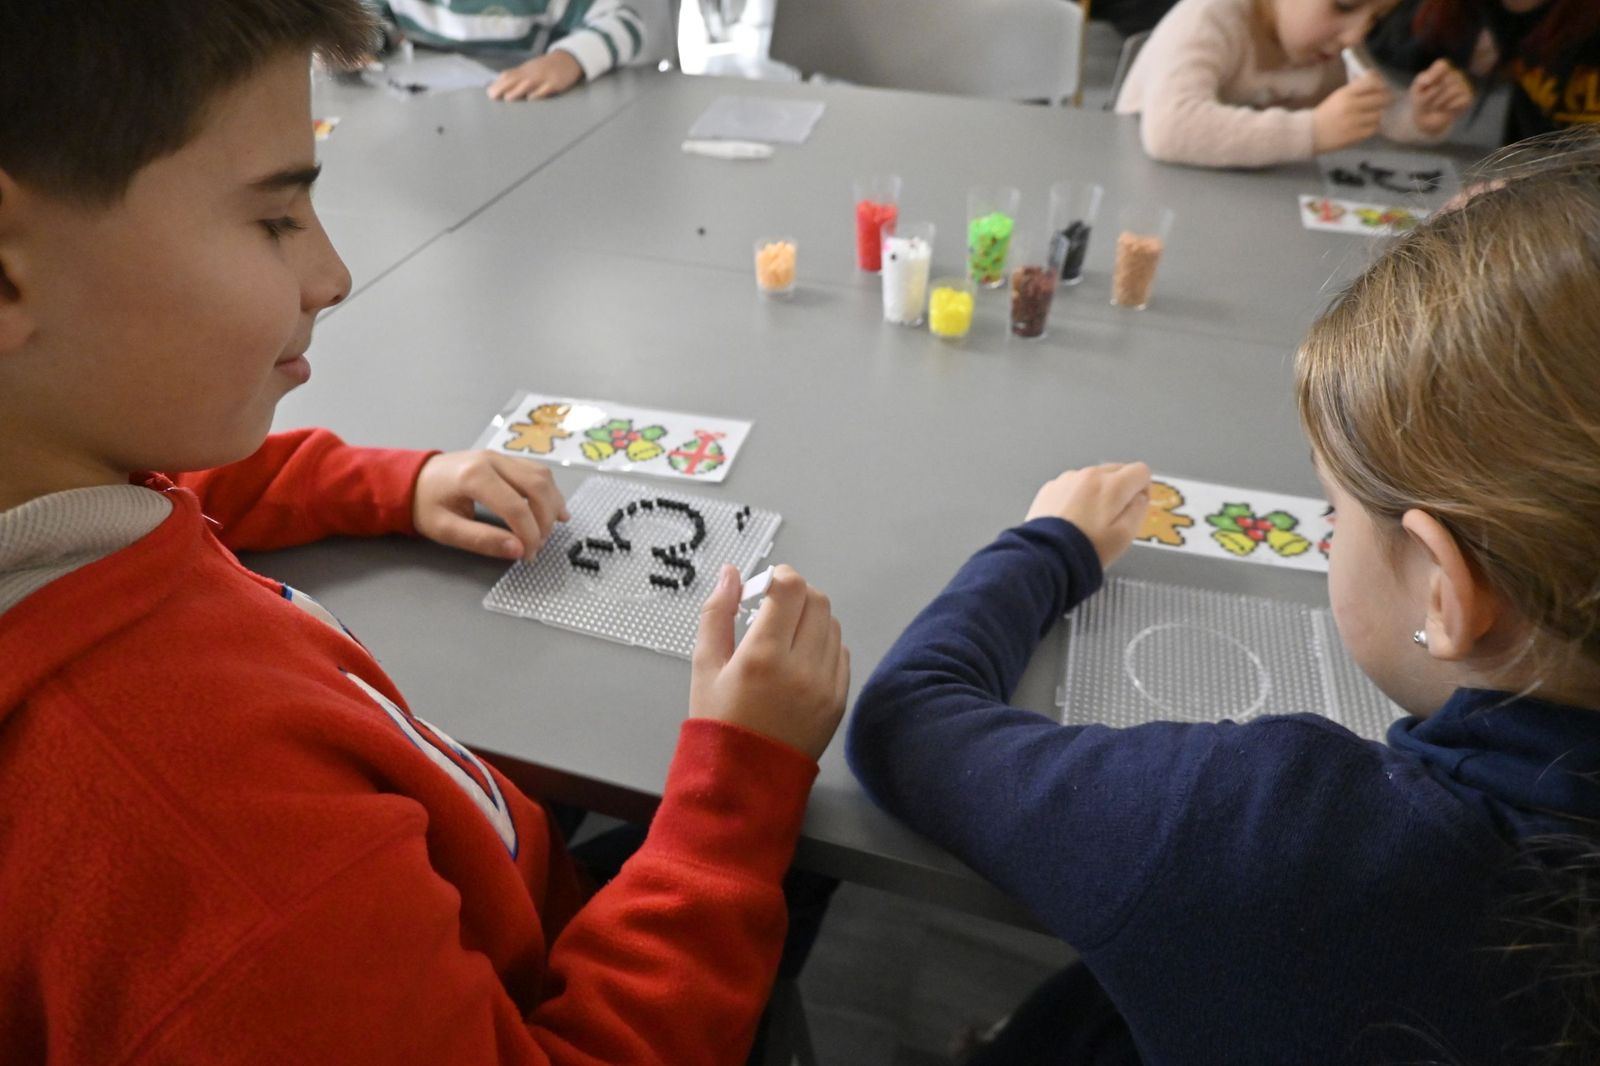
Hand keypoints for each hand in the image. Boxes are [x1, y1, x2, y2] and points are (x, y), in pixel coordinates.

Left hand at [412, 450, 568, 559]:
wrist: (409, 479)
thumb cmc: (424, 504)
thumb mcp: (446, 529)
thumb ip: (482, 540)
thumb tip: (518, 550)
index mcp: (474, 476)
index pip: (516, 507)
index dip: (529, 534)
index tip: (529, 555)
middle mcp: (492, 460)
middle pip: (536, 487)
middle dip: (545, 521)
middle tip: (538, 545)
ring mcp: (499, 456)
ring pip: (541, 476)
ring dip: (552, 504)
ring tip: (550, 530)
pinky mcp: (504, 459)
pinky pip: (536, 472)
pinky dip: (549, 491)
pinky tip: (554, 509)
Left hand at [487, 51, 583, 100]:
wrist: (568, 59)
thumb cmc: (546, 67)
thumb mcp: (530, 69)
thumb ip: (516, 77)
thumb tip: (498, 85)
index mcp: (525, 70)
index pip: (508, 76)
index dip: (498, 84)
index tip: (489, 93)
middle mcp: (532, 73)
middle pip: (515, 79)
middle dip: (503, 87)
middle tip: (493, 96)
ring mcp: (543, 77)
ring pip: (529, 84)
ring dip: (518, 90)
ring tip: (508, 98)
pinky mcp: (555, 83)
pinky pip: (546, 88)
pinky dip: (539, 93)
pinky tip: (532, 98)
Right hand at [690, 565, 849, 760]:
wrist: (744, 782)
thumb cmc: (718, 721)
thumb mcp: (705, 666)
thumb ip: (717, 613)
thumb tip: (731, 572)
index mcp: (762, 655)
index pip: (790, 589)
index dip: (780, 576)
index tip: (765, 587)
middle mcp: (801, 667)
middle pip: (817, 601)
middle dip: (796, 594)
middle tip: (775, 608)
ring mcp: (826, 685)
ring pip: (832, 625)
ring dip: (811, 619)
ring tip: (786, 636)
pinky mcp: (839, 701)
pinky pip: (841, 654)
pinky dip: (823, 646)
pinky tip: (800, 660)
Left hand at [1025, 462, 1151, 567]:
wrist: (1047, 556)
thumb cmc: (1084, 549)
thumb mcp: (1126, 535)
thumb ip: (1139, 510)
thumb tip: (1140, 498)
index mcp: (1112, 485)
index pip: (1141, 471)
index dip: (1143, 489)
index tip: (1136, 503)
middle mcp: (1090, 476)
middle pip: (1118, 471)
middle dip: (1121, 490)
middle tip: (1113, 517)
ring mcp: (1068, 480)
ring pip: (1093, 478)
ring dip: (1097, 493)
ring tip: (1089, 521)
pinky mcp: (1051, 488)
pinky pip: (1072, 485)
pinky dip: (1076, 497)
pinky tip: (1073, 518)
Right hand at [1313, 72, 1391, 152]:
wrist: (1310, 134)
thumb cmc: (1326, 113)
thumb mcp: (1339, 95)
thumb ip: (1357, 87)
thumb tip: (1375, 75)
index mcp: (1346, 93)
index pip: (1372, 83)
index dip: (1381, 85)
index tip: (1381, 89)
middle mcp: (1352, 106)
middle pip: (1381, 99)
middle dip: (1385, 100)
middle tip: (1383, 102)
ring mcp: (1354, 122)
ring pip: (1379, 115)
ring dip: (1378, 115)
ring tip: (1372, 116)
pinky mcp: (1355, 136)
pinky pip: (1373, 129)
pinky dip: (1373, 126)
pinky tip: (1367, 125)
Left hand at [1409, 59, 1472, 135]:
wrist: (1426, 119)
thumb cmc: (1421, 100)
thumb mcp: (1416, 90)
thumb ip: (1421, 81)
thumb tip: (1428, 80)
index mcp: (1442, 70)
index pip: (1442, 65)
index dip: (1434, 74)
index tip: (1426, 84)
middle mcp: (1454, 75)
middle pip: (1446, 80)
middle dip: (1433, 94)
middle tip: (1428, 101)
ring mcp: (1463, 85)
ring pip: (1454, 90)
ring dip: (1440, 102)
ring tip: (1435, 105)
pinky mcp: (1467, 97)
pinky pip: (1461, 100)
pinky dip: (1450, 107)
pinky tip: (1446, 109)